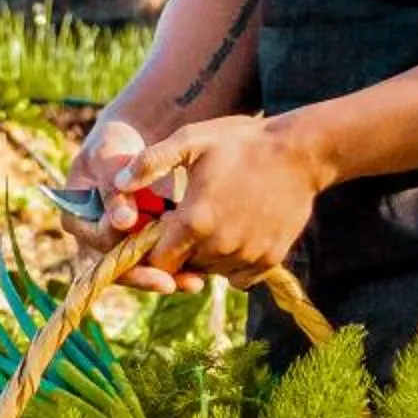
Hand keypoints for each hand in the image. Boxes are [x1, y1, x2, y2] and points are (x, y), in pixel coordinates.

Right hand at [63, 120, 184, 289]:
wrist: (133, 142)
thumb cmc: (113, 145)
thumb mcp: (108, 156)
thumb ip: (112, 188)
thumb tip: (123, 223)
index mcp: (76, 218)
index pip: (97, 240)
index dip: (119, 245)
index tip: (148, 245)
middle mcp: (94, 239)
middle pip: (117, 266)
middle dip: (144, 275)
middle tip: (169, 283)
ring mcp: (119, 244)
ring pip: (140, 270)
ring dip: (166, 277)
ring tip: (193, 282)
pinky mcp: (142, 245)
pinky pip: (158, 262)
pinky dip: (178, 267)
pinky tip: (199, 276)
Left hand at [119, 114, 329, 285]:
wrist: (299, 151)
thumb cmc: (241, 142)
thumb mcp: (192, 140)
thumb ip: (151, 162)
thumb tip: (118, 183)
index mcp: (195, 221)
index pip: (159, 260)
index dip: (156, 246)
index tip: (165, 224)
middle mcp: (219, 247)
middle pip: (185, 268)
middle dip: (182, 250)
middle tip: (195, 216)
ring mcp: (247, 256)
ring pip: (213, 272)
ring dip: (208, 255)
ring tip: (219, 216)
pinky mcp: (269, 261)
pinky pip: (240, 277)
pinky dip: (235, 261)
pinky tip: (240, 229)